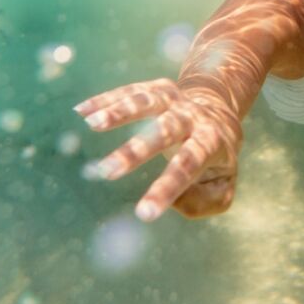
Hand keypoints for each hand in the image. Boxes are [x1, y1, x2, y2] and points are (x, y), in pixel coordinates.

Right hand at [74, 78, 242, 220]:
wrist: (220, 113)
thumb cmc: (215, 161)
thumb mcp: (222, 187)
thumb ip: (205, 202)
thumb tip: (175, 201)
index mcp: (212, 142)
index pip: (188, 166)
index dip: (167, 189)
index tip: (143, 214)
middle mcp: (194, 117)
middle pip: (166, 130)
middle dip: (136, 150)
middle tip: (107, 172)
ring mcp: (176, 99)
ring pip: (148, 101)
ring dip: (120, 111)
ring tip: (92, 124)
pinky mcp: (158, 88)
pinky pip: (131, 91)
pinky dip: (105, 100)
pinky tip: (80, 112)